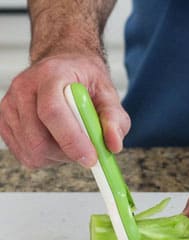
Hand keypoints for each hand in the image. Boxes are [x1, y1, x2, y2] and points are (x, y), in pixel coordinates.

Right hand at [0, 53, 129, 168]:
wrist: (63, 68)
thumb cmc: (85, 81)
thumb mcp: (108, 94)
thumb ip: (114, 119)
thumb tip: (113, 145)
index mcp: (51, 75)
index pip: (53, 112)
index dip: (71, 140)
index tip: (91, 158)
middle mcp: (24, 88)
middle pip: (37, 138)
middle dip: (66, 153)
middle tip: (87, 150)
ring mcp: (9, 105)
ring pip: (32, 151)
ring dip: (58, 155)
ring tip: (72, 139)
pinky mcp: (4, 122)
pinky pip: (25, 154)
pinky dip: (46, 157)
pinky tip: (57, 141)